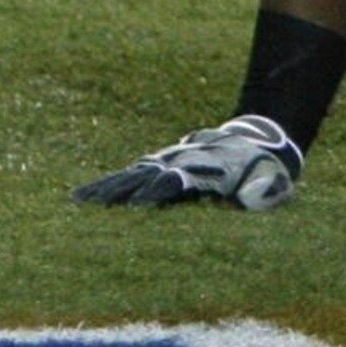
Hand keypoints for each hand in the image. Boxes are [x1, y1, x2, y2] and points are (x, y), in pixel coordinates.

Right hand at [72, 114, 303, 208]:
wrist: (258, 138)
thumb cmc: (263, 174)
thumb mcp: (269, 184)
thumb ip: (260, 194)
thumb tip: (252, 200)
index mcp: (211, 170)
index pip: (181, 180)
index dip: (161, 190)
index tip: (138, 204)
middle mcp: (185, 162)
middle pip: (149, 176)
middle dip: (122, 192)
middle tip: (92, 209)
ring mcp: (170, 160)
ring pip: (133, 173)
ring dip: (106, 188)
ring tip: (76, 203)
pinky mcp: (160, 162)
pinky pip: (128, 173)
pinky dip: (105, 184)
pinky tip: (82, 196)